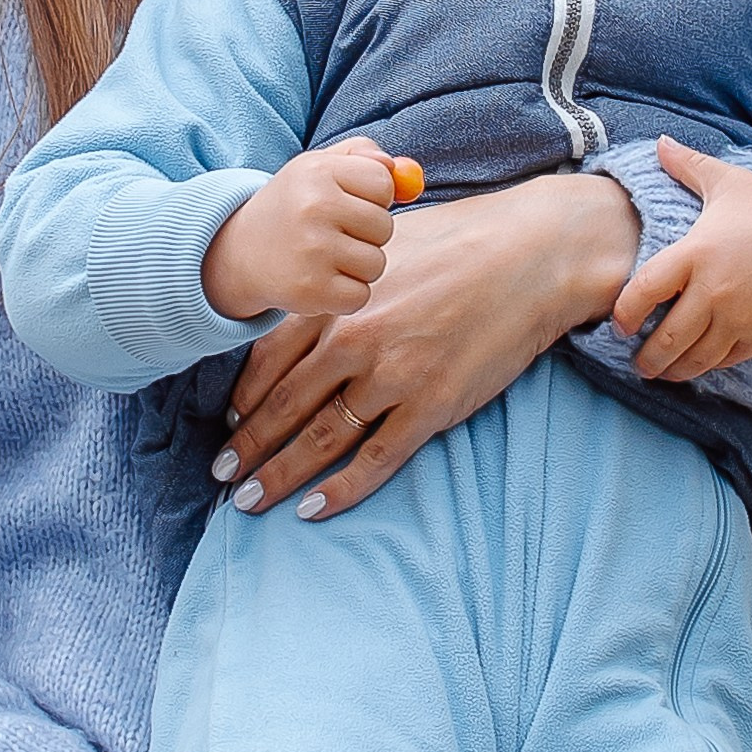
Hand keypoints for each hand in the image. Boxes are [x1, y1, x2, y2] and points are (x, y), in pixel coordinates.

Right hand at [201, 137, 411, 322]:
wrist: (239, 252)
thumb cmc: (293, 205)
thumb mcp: (318, 167)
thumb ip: (361, 155)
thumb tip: (399, 169)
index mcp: (318, 171)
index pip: (383, 183)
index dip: (375, 197)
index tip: (351, 203)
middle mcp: (314, 208)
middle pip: (384, 226)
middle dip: (368, 234)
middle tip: (336, 234)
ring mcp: (312, 251)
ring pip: (375, 264)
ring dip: (358, 266)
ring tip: (326, 257)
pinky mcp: (311, 291)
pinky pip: (359, 296)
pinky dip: (346, 294)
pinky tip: (320, 280)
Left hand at [215, 171, 639, 517]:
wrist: (531, 254)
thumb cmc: (459, 241)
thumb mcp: (381, 250)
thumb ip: (340, 284)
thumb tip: (307, 310)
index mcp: (336, 300)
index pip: (268, 358)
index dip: (243, 397)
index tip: (228, 422)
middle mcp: (353, 339)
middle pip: (282, 404)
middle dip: (246, 445)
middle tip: (220, 473)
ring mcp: (391, 376)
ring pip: (319, 439)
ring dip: (278, 474)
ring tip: (249, 499)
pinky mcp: (430, 405)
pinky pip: (375, 458)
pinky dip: (341, 489)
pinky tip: (313, 510)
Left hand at [614, 137, 751, 381]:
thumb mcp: (727, 182)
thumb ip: (688, 166)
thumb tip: (658, 142)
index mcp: (697, 252)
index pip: (646, 291)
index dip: (625, 313)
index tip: (619, 324)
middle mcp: (715, 289)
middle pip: (668, 336)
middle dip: (646, 356)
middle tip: (634, 362)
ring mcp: (740, 316)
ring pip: (697, 357)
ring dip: (673, 369)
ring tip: (658, 372)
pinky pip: (727, 359)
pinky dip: (707, 366)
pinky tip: (694, 366)